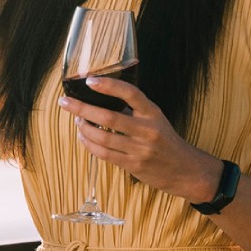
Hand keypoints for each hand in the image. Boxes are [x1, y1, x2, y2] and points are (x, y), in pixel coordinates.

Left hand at [57, 76, 222, 205]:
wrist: (184, 170)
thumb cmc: (165, 140)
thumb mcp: (155, 118)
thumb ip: (134, 109)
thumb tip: (102, 98)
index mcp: (152, 113)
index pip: (130, 93)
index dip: (109, 86)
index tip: (90, 80)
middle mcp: (146, 130)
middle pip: (108, 118)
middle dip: (82, 109)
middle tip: (65, 101)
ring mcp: (139, 149)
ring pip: (103, 138)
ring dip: (83, 128)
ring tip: (75, 120)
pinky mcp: (133, 165)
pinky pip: (105, 154)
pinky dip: (89, 144)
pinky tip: (83, 137)